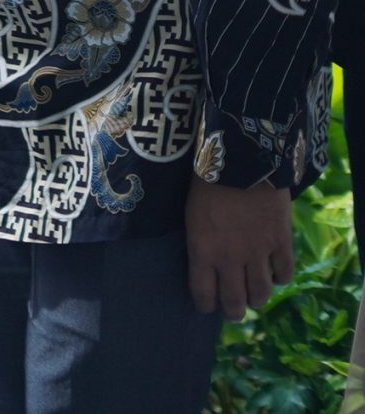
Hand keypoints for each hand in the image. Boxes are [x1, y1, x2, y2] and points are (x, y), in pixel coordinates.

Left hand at [186, 179, 293, 320]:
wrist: (241, 162)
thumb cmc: (205, 182)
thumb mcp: (191, 214)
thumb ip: (200, 240)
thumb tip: (202, 258)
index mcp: (202, 251)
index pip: (202, 292)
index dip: (205, 304)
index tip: (206, 307)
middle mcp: (230, 259)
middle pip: (234, 300)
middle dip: (233, 311)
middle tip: (233, 314)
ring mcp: (258, 253)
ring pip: (261, 292)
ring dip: (257, 299)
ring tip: (254, 300)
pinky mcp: (281, 242)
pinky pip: (284, 272)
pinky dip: (280, 278)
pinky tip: (276, 276)